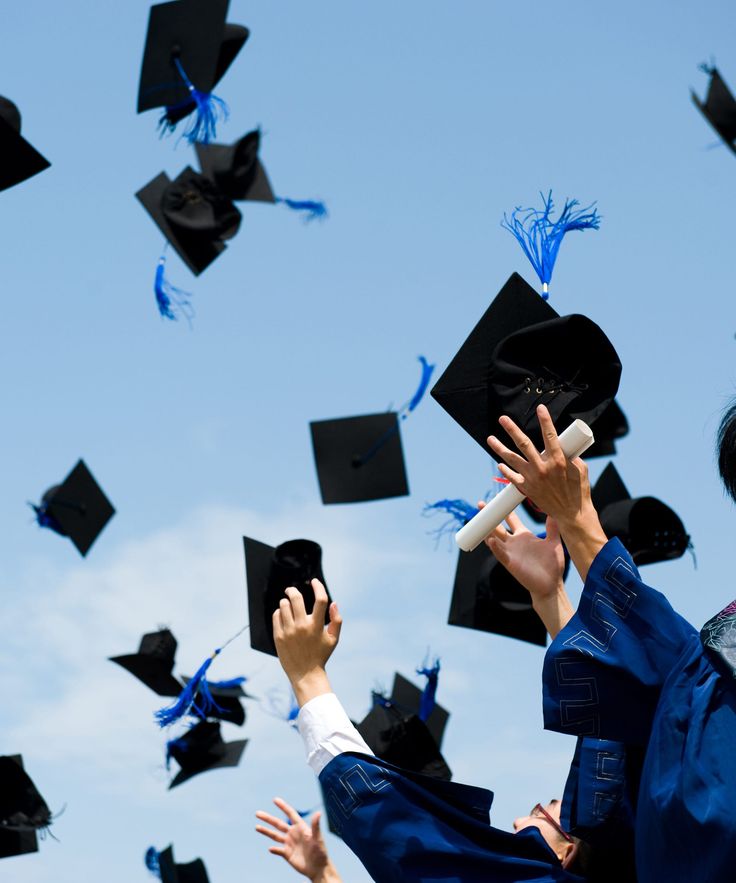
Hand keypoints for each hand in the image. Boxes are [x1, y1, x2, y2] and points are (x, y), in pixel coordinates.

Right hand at [256, 798, 338, 881]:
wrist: (319, 868)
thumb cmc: (321, 852)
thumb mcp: (318, 838)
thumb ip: (315, 826)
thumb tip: (318, 812)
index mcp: (300, 827)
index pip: (290, 814)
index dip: (283, 806)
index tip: (275, 799)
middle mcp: (293, 834)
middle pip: (278, 824)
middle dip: (268, 818)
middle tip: (257, 813)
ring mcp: (289, 844)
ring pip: (275, 835)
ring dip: (266, 831)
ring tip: (256, 826)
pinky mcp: (287, 854)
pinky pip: (278, 850)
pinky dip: (274, 849)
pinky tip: (270, 848)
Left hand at [273, 579, 341, 705]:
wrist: (305, 674)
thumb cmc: (320, 655)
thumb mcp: (333, 639)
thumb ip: (336, 620)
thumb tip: (334, 602)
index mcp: (317, 626)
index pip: (320, 599)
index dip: (318, 587)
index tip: (314, 581)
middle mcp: (302, 626)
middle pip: (296, 598)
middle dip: (292, 590)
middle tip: (291, 590)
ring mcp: (289, 631)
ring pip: (283, 605)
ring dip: (286, 602)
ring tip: (288, 606)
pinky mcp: (279, 636)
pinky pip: (276, 615)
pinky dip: (280, 612)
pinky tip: (284, 616)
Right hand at [483, 509, 564, 602]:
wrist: (551, 585)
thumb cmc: (552, 565)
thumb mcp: (553, 542)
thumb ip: (552, 528)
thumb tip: (554, 512)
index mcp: (523, 536)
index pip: (511, 519)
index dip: (504, 509)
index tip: (499, 498)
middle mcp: (514, 543)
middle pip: (498, 526)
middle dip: (488, 516)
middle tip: (480, 504)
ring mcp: (510, 552)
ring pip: (494, 538)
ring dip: (487, 529)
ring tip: (480, 519)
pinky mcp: (510, 563)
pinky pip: (500, 554)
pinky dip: (495, 547)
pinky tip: (491, 540)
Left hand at [488, 404, 607, 583]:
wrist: (571, 515)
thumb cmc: (579, 491)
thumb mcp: (581, 470)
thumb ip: (571, 457)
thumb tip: (564, 449)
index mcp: (558, 460)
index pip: (549, 435)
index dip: (545, 420)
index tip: (540, 408)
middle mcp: (542, 467)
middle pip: (523, 444)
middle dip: (512, 429)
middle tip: (502, 419)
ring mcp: (532, 478)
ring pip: (512, 459)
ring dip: (499, 448)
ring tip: (490, 438)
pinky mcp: (527, 489)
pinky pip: (512, 477)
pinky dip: (505, 470)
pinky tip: (499, 464)